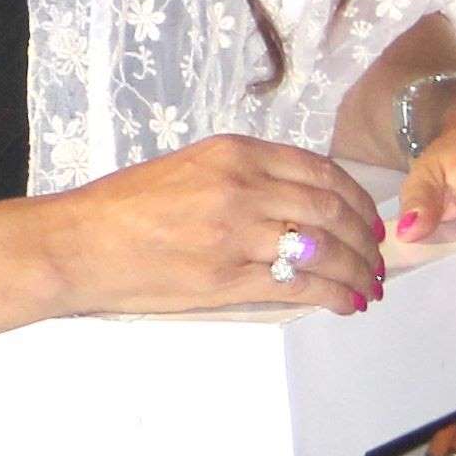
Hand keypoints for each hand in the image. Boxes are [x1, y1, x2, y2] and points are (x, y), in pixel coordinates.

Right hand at [32, 136, 389, 320]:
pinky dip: (334, 294)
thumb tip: (295, 203)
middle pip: (332, 209)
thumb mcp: (189, 168)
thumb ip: (243, 177)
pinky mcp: (228, 278)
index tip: (368, 218)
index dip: (355, 198)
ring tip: (367, 286)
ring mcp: (238, 233)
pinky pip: (301, 285)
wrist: (77, 243)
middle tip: (377, 258)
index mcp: (234, 152)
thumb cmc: (123, 208)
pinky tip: (345, 303)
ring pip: (326, 248)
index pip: (319, 170)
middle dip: (367, 238)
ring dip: (358, 270)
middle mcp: (243, 185)